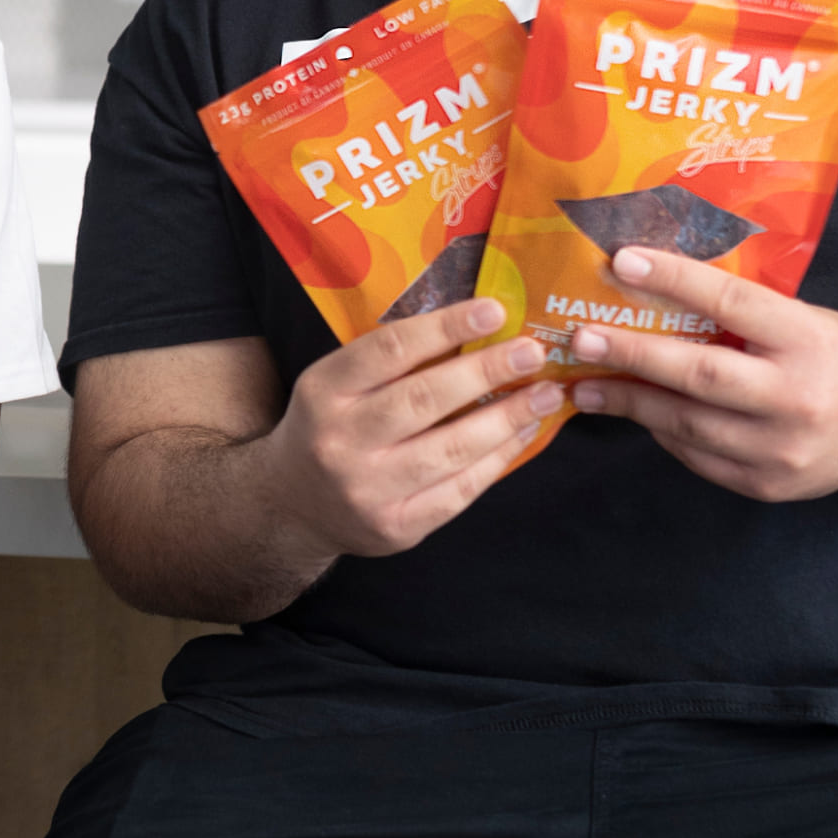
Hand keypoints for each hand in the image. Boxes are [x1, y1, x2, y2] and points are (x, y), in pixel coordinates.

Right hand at [259, 297, 564, 558]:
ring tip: (545, 395)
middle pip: (425, 398)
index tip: (494, 310)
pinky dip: (497, 459)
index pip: (389, 350)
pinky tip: (521, 434)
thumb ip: (391, 362)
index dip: (445, 327)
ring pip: (451, 448)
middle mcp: (340, 441)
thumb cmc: (329, 427)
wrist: (293, 505)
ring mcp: (368, 489)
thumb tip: (478, 326)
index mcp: (323, 392)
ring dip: (507, 418)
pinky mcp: (396, 527)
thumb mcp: (336, 385)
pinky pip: (459, 490)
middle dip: (487, 371)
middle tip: (531, 352)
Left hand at [569, 246, 837, 499]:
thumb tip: (660, 288)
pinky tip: (639, 415)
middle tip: (581, 339)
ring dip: (631, 403)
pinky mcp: (769, 484)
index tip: (621, 262)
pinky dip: (664, 435)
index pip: (731, 303)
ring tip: (586, 386)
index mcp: (808, 340)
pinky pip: (699, 458)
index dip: (673, 280)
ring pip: (689, 424)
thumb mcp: (807, 320)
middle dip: (633, 355)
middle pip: (700, 374)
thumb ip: (744, 315)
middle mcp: (796, 396)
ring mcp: (782, 448)